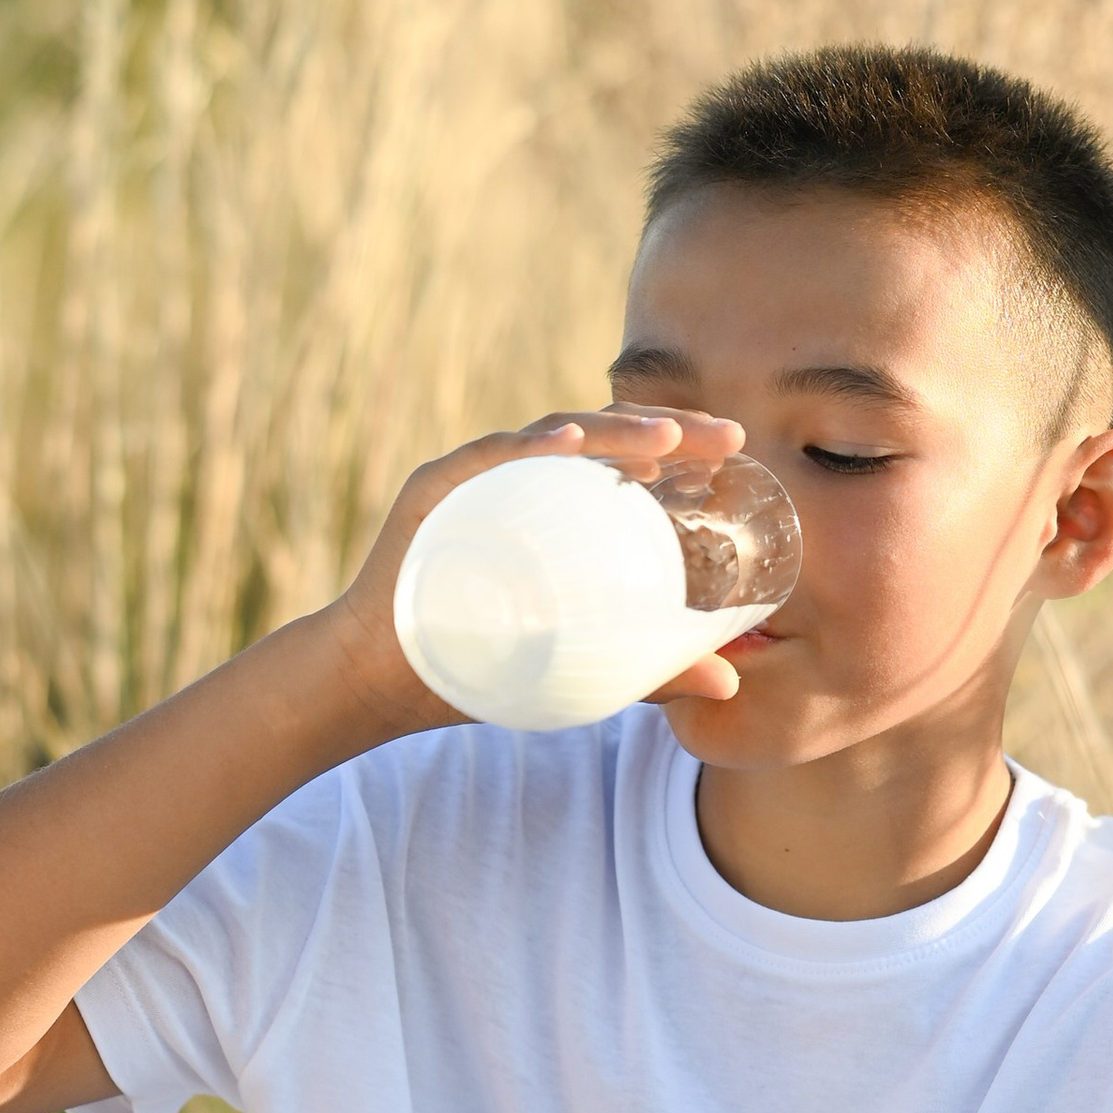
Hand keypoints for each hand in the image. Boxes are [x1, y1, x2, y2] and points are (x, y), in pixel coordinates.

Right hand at [322, 401, 753, 733]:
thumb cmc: (478, 666)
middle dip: (666, 428)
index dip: (680, 443)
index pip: (623, 459)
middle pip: (599, 437)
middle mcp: (517, 481)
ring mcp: (474, 481)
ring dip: (610, 431)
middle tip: (725, 436)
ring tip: (666, 436)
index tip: (733, 448)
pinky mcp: (432, 494)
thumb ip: (652, 670)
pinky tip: (566, 442)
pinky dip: (525, 448)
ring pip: (550, 437)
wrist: (380, 684)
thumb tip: (731, 678)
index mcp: (553, 508)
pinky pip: (482, 460)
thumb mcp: (580, 668)